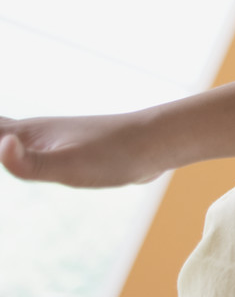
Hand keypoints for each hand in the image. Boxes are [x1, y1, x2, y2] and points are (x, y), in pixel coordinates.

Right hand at [0, 112, 164, 187]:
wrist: (157, 144)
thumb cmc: (116, 154)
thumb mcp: (71, 165)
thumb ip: (33, 162)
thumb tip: (2, 148)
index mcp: (25, 132)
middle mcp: (31, 131)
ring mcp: (48, 138)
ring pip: (3, 134)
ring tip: (0, 142)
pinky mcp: (65, 150)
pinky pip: (22, 147)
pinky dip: (7, 148)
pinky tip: (12, 150)